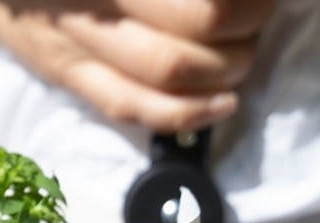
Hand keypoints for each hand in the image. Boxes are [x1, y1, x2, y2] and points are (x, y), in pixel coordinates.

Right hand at [0, 0, 272, 131]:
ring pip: (171, 76)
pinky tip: (220, 104)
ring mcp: (75, 43)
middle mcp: (92, 7)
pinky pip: (129, 107)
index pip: (205, 5)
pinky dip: (184, 114)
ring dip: (226, 69)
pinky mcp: (61, 72)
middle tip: (258, 15)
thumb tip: (215, 1)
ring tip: (241, 52)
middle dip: (247, 27)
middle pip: (198, 31)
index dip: (249, 3)